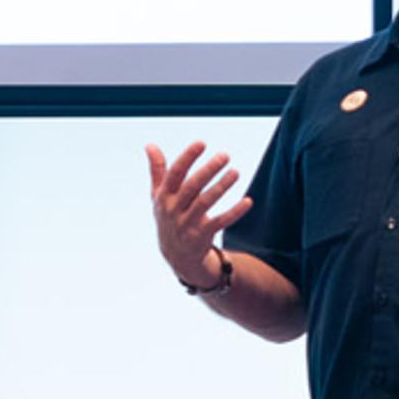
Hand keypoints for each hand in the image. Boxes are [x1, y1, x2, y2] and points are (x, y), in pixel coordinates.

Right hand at [146, 141, 252, 287]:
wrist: (176, 254)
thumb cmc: (169, 216)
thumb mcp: (159, 196)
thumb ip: (157, 170)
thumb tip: (150, 145)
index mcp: (164, 197)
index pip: (175, 174)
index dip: (187, 158)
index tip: (201, 143)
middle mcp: (174, 210)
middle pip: (192, 187)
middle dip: (208, 170)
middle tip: (225, 155)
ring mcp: (188, 224)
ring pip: (206, 202)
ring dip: (222, 187)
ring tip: (236, 172)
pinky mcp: (202, 236)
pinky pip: (221, 221)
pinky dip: (235, 212)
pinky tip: (248, 201)